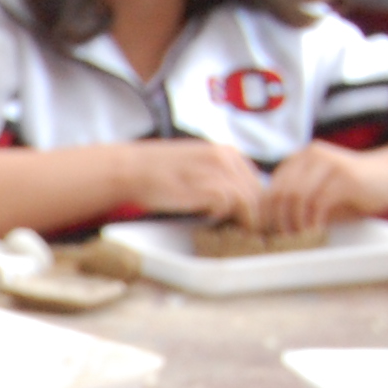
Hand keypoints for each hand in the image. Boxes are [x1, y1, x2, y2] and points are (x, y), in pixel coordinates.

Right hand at [114, 138, 270, 223]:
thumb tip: (232, 203)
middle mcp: (227, 158)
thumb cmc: (154, 174)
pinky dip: (225, 218)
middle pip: (258, 191)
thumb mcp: (192, 166)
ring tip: (233, 235)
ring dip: (244, 221)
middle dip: (254, 214)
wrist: (129, 171)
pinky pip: (232, 206)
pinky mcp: (208, 187)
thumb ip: (215, 177)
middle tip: (243, 234)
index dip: (254, 203)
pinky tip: (211, 224)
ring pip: (250, 200)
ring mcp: (219, 172)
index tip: (243, 221)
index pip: (255, 181)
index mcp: (226, 152)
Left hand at [262, 141, 387, 232]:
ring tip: (299, 237)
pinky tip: (315, 232)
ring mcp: (328, 163)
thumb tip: (265, 227)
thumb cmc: (349, 192)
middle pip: (281, 193)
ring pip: (297, 197)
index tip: (269, 234)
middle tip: (283, 239)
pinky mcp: (345, 175)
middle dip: (278, 220)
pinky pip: (318, 202)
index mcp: (299, 158)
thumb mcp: (316, 196)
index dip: (266, 214)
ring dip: (295, 222)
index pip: (271, 188)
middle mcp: (311, 155)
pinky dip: (312, 221)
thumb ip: (293, 203)